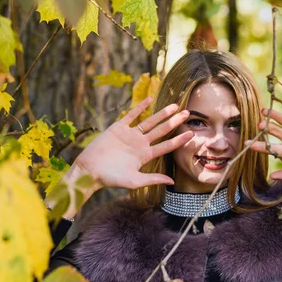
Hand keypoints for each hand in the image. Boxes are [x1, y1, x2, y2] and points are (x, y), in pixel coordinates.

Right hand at [71, 97, 192, 189]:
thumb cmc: (111, 179)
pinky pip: (131, 115)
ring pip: (150, 121)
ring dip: (162, 113)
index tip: (191, 134)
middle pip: (161, 131)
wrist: (90, 170)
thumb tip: (172, 182)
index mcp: (145, 156)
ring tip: (175, 106)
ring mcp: (130, 135)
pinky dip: (140, 107)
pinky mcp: (118, 128)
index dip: (179, 140)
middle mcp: (140, 144)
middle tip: (188, 113)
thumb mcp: (135, 181)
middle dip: (174, 122)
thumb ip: (153, 179)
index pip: (166, 146)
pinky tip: (150, 99)